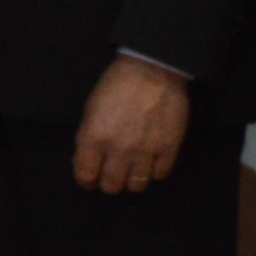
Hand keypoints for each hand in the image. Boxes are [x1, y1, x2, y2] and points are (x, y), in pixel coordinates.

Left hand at [71, 56, 191, 194]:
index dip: (86, 181)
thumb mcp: (91, 108)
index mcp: (95, 137)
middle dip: (108, 182)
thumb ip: (88, 137)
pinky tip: (151, 162)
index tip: (90, 179)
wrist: (152, 69)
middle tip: (111, 174)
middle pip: (112, 186)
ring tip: (132, 170)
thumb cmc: (116, 84)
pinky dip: (154, 172)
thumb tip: (89, 161)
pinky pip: (160, 175)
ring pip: (136, 185)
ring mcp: (146, 150)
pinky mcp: (169, 148)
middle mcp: (119, 148)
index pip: (86, 175)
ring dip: (132, 180)